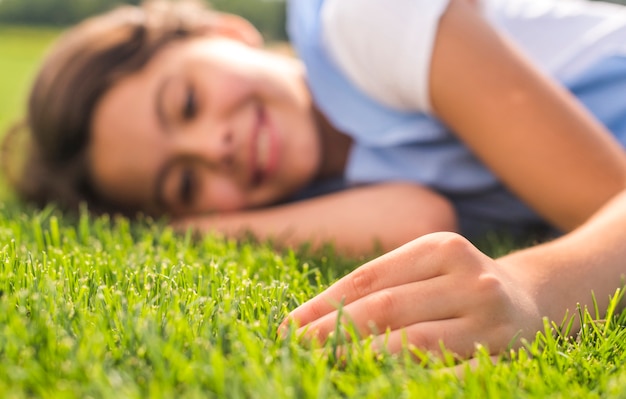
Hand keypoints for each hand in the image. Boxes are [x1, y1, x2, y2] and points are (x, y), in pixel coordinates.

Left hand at [280, 232, 542, 357]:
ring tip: (326, 365)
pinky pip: (446, 373)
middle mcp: (468, 277)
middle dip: (333, 331)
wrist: (530, 300)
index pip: (369, 278)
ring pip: (413, 343)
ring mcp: (489, 317)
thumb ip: (379, 286)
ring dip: (363, 357)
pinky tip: (374, 382)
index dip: (324, 303)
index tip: (289, 326)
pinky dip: (407, 378)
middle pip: (386, 309)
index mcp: (440, 247)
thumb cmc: (457, 283)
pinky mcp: (502, 353)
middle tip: (296, 349)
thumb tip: (311, 320)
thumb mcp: (425, 267)